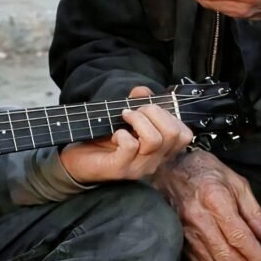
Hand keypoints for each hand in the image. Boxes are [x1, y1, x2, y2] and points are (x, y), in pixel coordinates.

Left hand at [59, 85, 192, 183]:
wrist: (76, 162)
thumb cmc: (102, 140)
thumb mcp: (124, 119)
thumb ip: (137, 103)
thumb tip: (144, 91)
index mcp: (160, 151)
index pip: (184, 135)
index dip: (171, 116)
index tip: (149, 110)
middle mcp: (154, 161)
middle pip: (174, 134)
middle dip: (154, 113)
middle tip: (134, 111)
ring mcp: (138, 167)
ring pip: (154, 140)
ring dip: (138, 120)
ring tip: (124, 117)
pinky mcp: (120, 169)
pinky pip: (131, 147)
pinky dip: (122, 134)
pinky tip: (114, 134)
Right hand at [152, 149, 260, 260]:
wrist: (167, 169)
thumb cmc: (205, 171)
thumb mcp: (236, 182)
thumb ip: (254, 212)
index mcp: (215, 199)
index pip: (239, 237)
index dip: (256, 256)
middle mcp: (198, 218)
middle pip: (226, 254)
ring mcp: (185, 230)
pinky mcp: (179, 238)